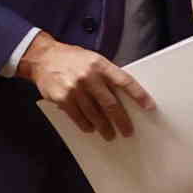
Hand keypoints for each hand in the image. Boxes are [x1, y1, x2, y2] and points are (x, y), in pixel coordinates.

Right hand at [16, 31, 154, 140]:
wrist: (43, 58)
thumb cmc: (71, 59)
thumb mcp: (92, 59)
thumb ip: (105, 75)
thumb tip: (122, 95)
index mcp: (100, 64)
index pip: (124, 81)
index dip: (138, 95)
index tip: (149, 107)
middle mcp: (89, 76)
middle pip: (110, 103)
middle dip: (121, 120)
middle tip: (127, 131)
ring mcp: (75, 88)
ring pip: (95, 114)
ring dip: (104, 127)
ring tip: (109, 134)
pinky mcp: (63, 98)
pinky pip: (78, 117)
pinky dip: (86, 125)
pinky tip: (90, 128)